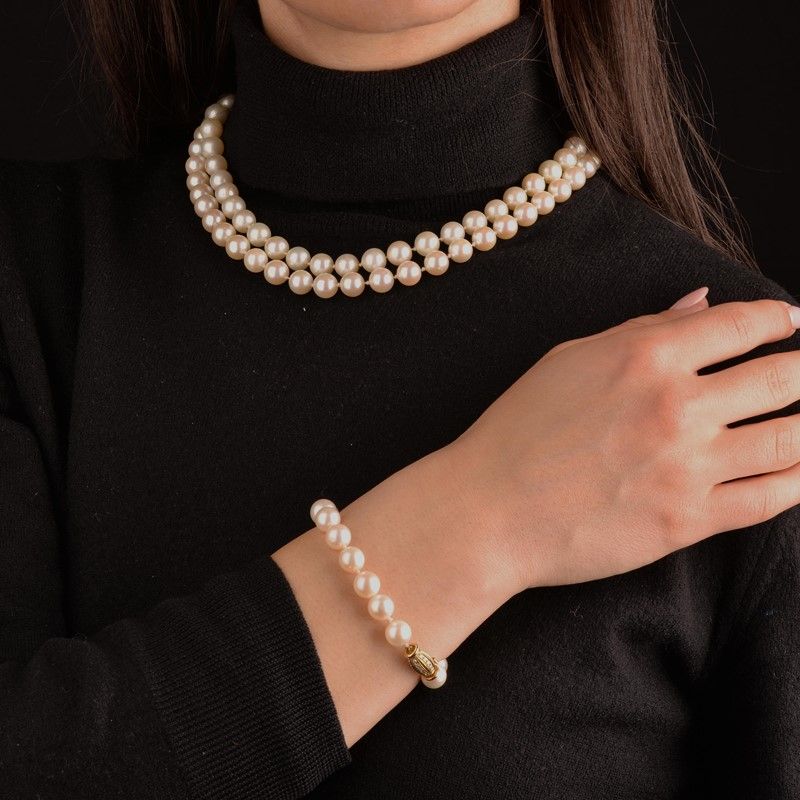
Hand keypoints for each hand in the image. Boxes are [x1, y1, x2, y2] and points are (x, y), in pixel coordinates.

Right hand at [444, 290, 799, 591]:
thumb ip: (644, 327)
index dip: (779, 317)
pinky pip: (770, 499)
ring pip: (790, 439)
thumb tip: (702, 302)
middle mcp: (678, 406)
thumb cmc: (519, 428)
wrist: (491, 510)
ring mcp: (688, 467)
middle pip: (783, 377)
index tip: (790, 320)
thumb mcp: (570, 359)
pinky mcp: (688, 521)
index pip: (743, 324)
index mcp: (646, 356)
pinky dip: (798, 480)